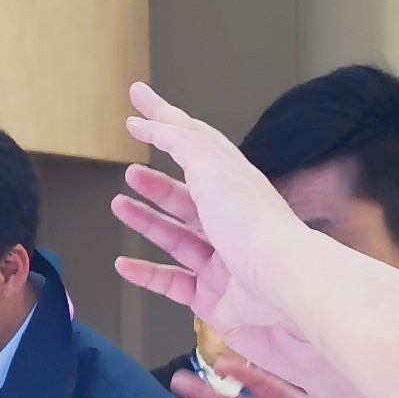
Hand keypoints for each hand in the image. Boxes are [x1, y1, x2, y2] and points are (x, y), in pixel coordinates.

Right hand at [112, 82, 316, 343]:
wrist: (279, 281)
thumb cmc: (254, 226)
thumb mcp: (213, 168)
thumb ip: (183, 143)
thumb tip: (158, 123)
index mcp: (233, 183)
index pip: (195, 142)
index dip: (163, 120)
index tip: (139, 103)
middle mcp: (228, 219)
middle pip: (185, 194)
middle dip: (154, 181)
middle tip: (129, 169)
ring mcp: (220, 258)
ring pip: (174, 236)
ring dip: (144, 220)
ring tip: (119, 205)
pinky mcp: (212, 294)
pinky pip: (171, 281)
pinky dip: (145, 274)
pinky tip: (124, 264)